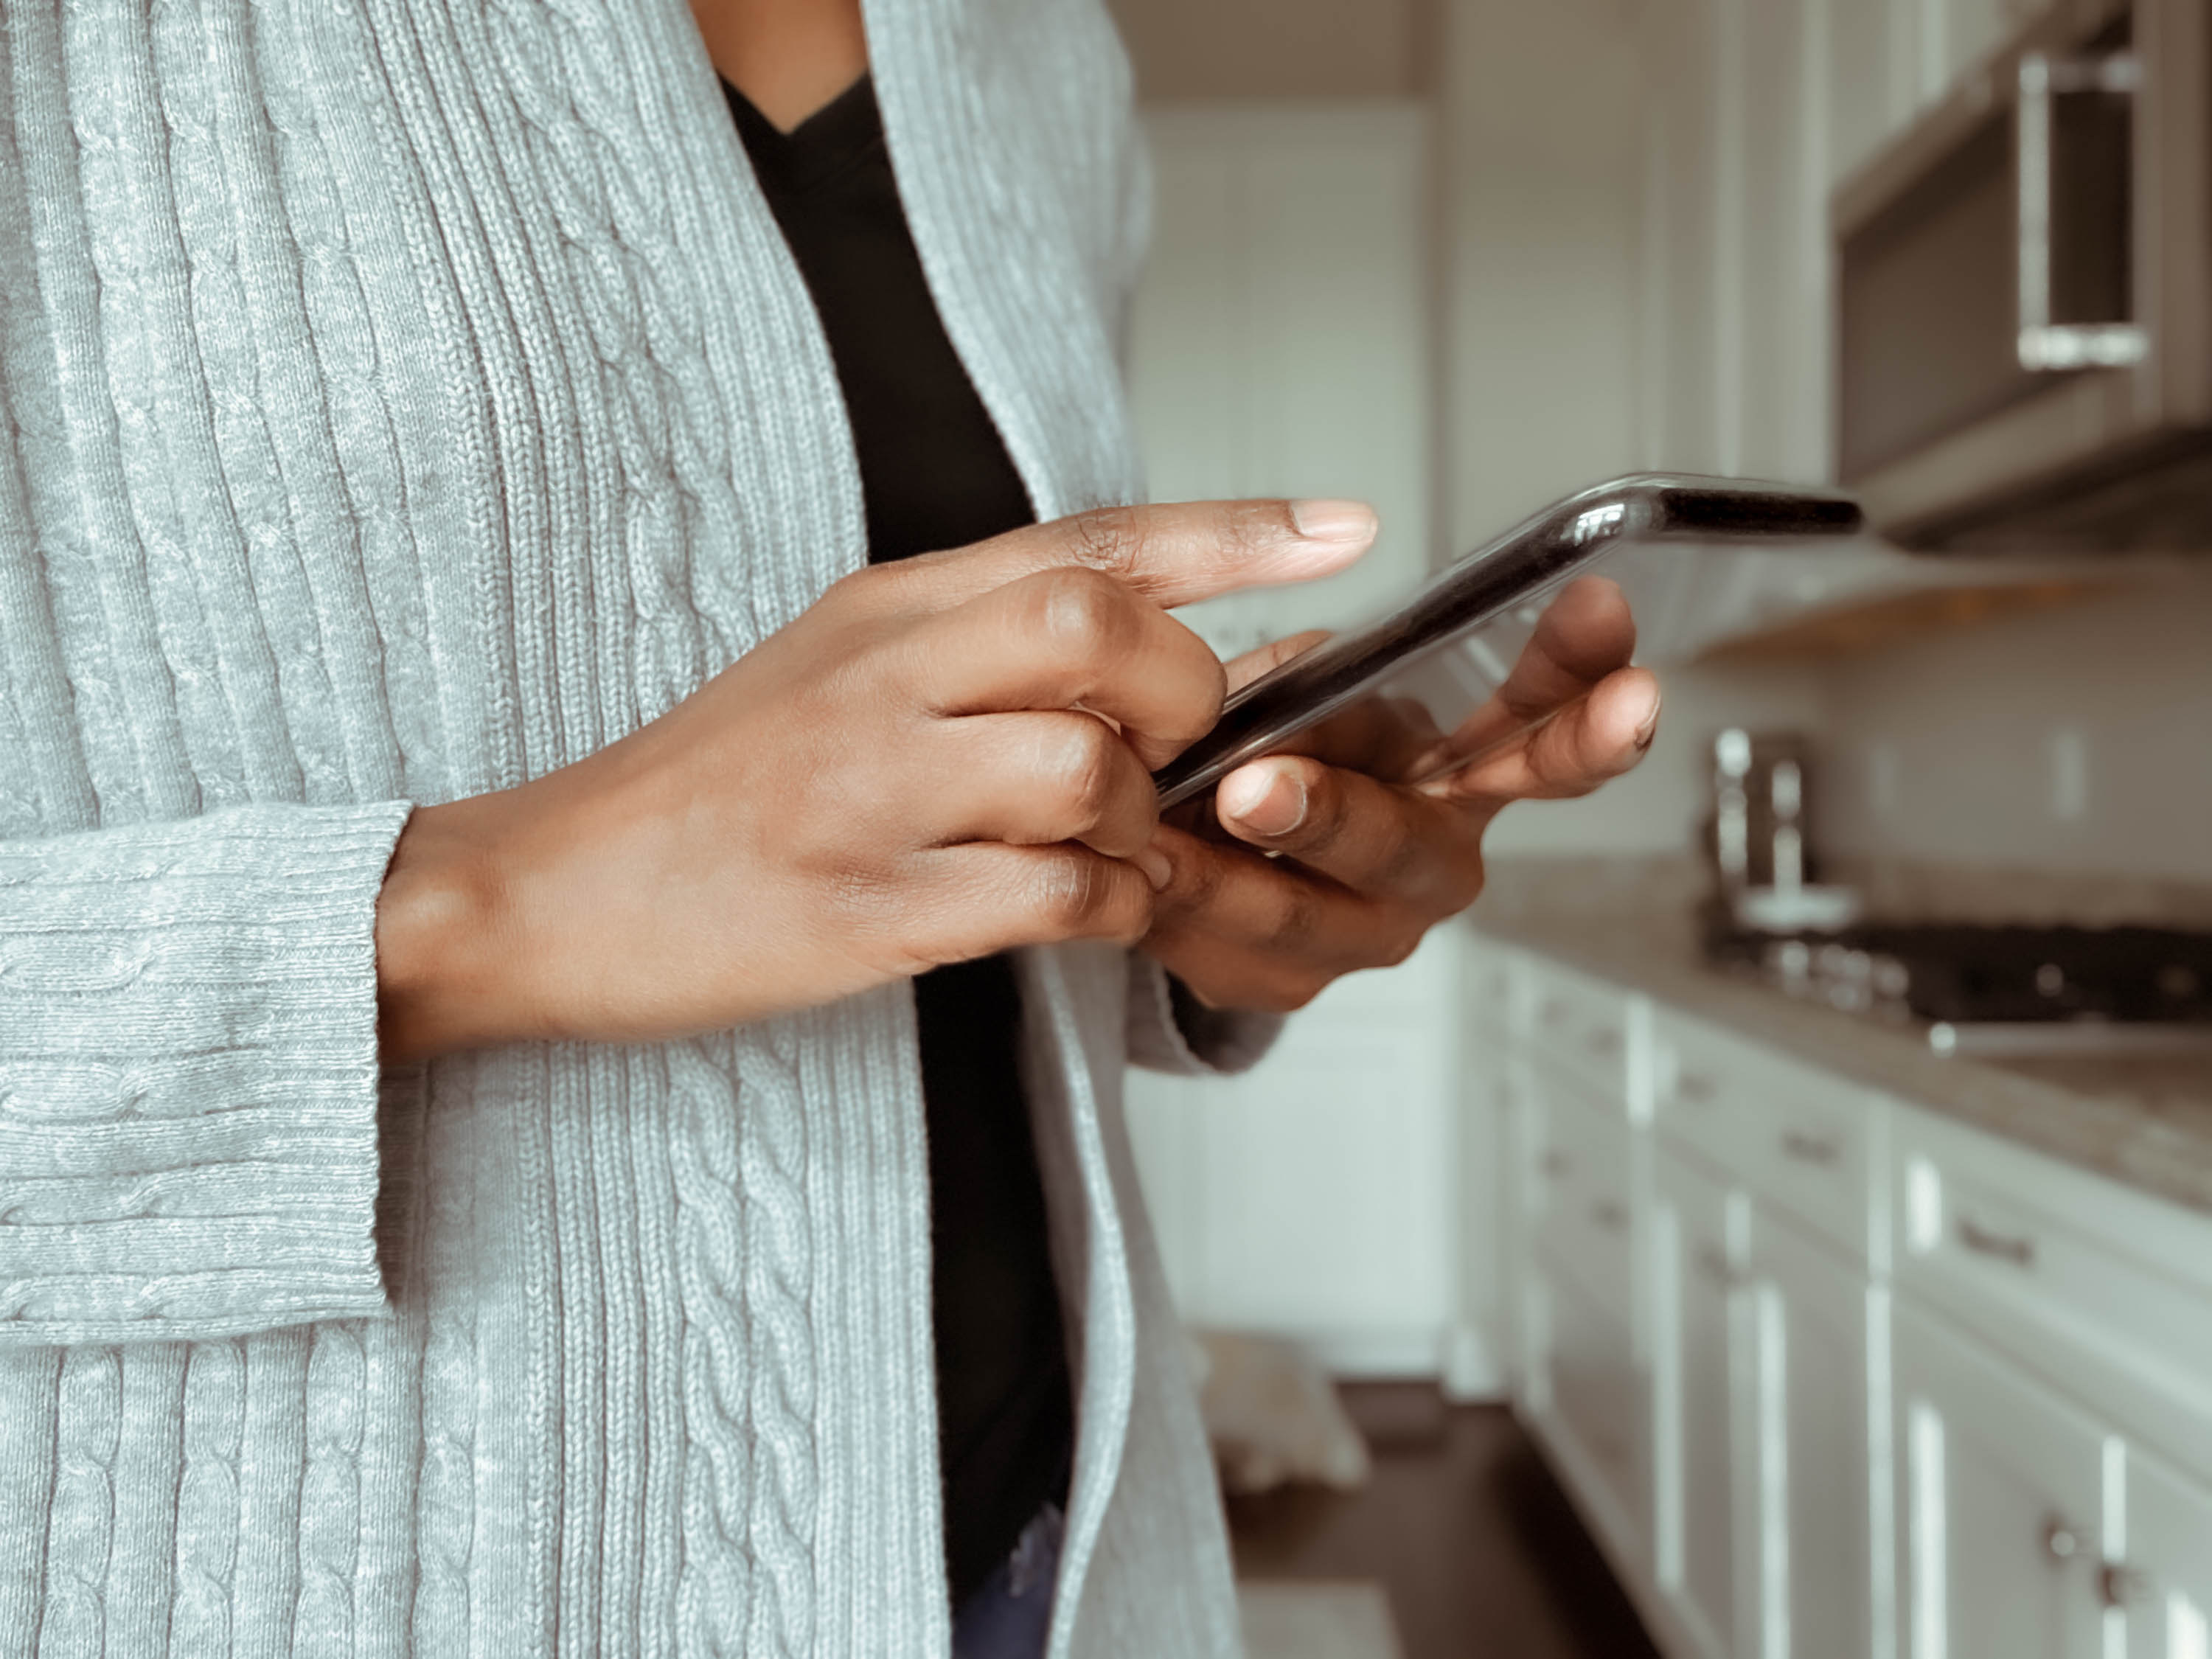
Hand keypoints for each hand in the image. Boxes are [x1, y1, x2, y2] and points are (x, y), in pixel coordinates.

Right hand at [373, 499, 1376, 1059]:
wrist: (549, 886)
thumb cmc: (714, 785)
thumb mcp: (837, 667)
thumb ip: (977, 642)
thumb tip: (1147, 639)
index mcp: (890, 606)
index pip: (1089, 536)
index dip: (1236, 528)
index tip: (1350, 532)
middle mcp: (884, 676)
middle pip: (1103, 627)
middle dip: (1185, 697)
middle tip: (1172, 754)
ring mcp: (870, 791)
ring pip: (1088, 768)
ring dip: (1138, 823)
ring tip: (1104, 852)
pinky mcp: (866, 909)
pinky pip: (1050, 893)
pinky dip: (1105, 908)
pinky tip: (1081, 913)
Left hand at [1140, 575, 1658, 1013]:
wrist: (1216, 841)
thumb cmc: (1292, 740)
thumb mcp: (1321, 682)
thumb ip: (1329, 677)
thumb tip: (1299, 681)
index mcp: (1469, 773)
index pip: (1553, 751)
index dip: (1592, 719)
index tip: (1624, 680)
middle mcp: (1433, 864)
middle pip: (1399, 848)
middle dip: (1325, 814)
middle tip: (1257, 784)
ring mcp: (1365, 932)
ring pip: (1296, 915)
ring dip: (1221, 874)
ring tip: (1157, 838)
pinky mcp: (1287, 983)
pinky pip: (1223, 952)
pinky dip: (1172, 908)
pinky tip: (1136, 871)